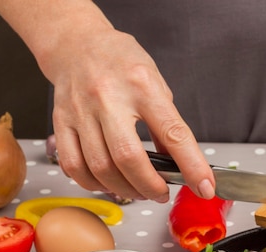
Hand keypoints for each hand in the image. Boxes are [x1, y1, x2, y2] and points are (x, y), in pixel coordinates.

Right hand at [49, 28, 214, 201]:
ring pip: (100, 168)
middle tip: (161, 194)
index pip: (173, 134)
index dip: (192, 166)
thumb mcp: (156, 84)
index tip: (204, 187)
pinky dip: (94, 184)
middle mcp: (108, 98)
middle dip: (150, 186)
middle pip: (129, 158)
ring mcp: (81, 111)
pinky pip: (74, 167)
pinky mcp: (61, 123)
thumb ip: (167, 124)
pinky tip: (108, 182)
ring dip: (124, 189)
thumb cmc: (120, 62)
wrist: (76, 43)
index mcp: (142, 86)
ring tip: (138, 190)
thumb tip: (178, 165)